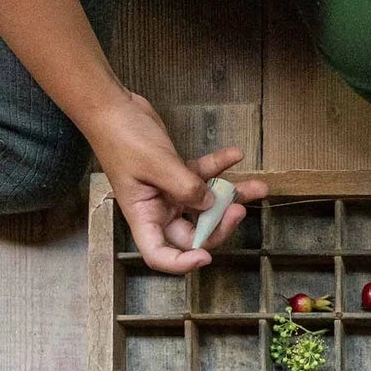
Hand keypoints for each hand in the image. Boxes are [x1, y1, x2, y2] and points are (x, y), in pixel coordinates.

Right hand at [87, 93, 266, 273]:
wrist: (113, 107)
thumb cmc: (122, 137)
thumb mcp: (157, 164)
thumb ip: (186, 186)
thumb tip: (210, 204)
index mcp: (143, 215)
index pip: (159, 254)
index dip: (182, 263)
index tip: (206, 257)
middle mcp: (157, 208)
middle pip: (192, 232)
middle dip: (218, 224)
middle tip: (238, 209)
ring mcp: (168, 190)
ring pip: (205, 202)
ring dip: (231, 195)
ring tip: (258, 186)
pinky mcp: (177, 172)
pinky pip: (204, 175)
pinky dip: (220, 167)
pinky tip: (235, 155)